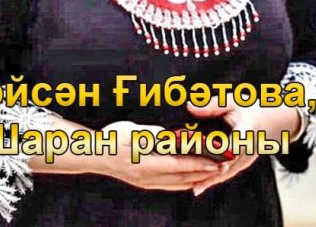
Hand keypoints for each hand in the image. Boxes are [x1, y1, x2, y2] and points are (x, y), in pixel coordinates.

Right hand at [95, 120, 220, 191]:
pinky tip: (189, 181)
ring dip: (195, 179)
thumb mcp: (132, 131)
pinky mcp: (143, 183)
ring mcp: (145, 182)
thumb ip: (152, 135)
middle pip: (182, 177)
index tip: (215, 162)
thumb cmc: (112, 138)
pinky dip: (182, 183)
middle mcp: (148, 176)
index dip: (198, 164)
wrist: (94, 154)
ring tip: (211, 174)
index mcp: (146, 162)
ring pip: (176, 184)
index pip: (179, 165)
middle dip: (203, 173)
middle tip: (221, 167)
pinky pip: (168, 186)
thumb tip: (170, 137)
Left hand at [187, 96, 299, 195]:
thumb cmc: (248, 109)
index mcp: (246, 131)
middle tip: (195, 178)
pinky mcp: (242, 165)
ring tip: (195, 186)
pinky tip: (200, 186)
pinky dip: (214, 180)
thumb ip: (211, 105)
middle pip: (229, 164)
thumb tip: (189, 107)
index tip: (212, 158)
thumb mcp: (232, 101)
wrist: (268, 121)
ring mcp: (246, 159)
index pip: (236, 144)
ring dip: (211, 180)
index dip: (224, 152)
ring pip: (227, 172)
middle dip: (212, 171)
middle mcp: (248, 149)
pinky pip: (227, 174)